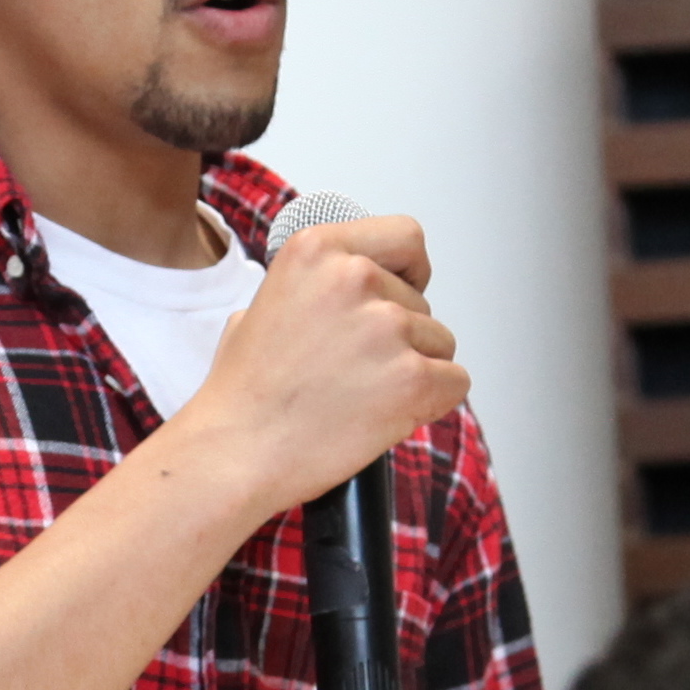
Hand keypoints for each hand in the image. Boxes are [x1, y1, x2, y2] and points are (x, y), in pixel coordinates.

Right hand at [192, 213, 464, 511]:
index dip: (409, 271)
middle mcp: (354, 277)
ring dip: (414, 370)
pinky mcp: (411, 377)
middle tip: (355, 371)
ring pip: (440, 343)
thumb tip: (350, 293)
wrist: (235, 453)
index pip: (405, 236)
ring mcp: (386, 326)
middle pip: (422, 300)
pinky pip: (454, 382)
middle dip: (401, 336)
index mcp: (316, 249)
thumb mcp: (262, 305)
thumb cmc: (244, 393)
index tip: (399, 294)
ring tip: (360, 396)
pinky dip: (431, 402)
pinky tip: (385, 415)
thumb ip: (314, 287)